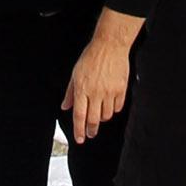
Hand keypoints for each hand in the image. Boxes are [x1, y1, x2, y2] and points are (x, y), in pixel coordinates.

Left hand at [64, 13, 140, 141]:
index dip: (79, 130)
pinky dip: (113, 110)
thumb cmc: (91, 57)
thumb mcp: (75, 73)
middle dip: (91, 130)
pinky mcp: (121, 89)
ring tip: (100, 115)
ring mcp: (109, 92)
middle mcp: (95, 92)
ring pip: (106, 115)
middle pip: (93, 119)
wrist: (110, 45)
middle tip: (90, 134)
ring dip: (102, 118)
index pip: (79, 115)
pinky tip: (110, 106)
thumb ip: (70, 92)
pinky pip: (117, 107)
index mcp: (82, 89)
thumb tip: (65, 107)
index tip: (80, 139)